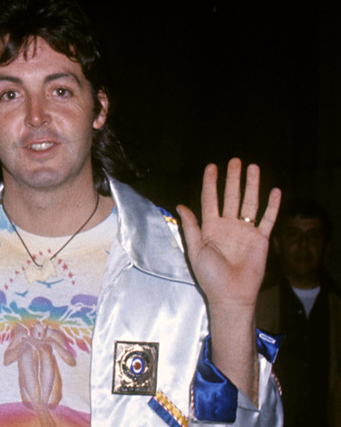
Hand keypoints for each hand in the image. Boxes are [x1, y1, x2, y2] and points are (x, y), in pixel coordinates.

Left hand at [176, 158, 279, 401]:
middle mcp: (228, 225)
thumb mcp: (195, 249)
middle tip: (235, 161)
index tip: (211, 166)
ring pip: (250, 203)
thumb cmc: (210, 275)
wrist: (231, 294)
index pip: (210, 199)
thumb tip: (181, 205)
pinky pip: (268, 219)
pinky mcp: (260, 239)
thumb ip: (191, 226)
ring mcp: (245, 231)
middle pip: (231, 196)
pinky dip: (272, 205)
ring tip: (253, 167)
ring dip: (252, 186)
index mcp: (210, 227)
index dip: (210, 183)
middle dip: (232, 179)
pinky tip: (274, 191)